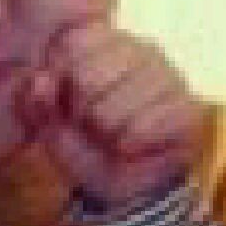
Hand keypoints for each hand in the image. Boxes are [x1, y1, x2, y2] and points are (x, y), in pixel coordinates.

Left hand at [16, 20, 203, 206]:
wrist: (127, 186)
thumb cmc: (87, 143)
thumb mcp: (52, 123)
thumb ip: (39, 101)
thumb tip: (39, 82)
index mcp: (106, 39)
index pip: (72, 44)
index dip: (60, 82)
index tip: (67, 102)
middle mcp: (139, 47)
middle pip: (86, 79)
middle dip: (81, 114)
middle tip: (93, 125)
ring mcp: (167, 74)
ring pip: (112, 110)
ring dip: (106, 135)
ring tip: (114, 137)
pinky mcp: (187, 107)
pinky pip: (142, 129)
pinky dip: (130, 146)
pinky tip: (135, 146)